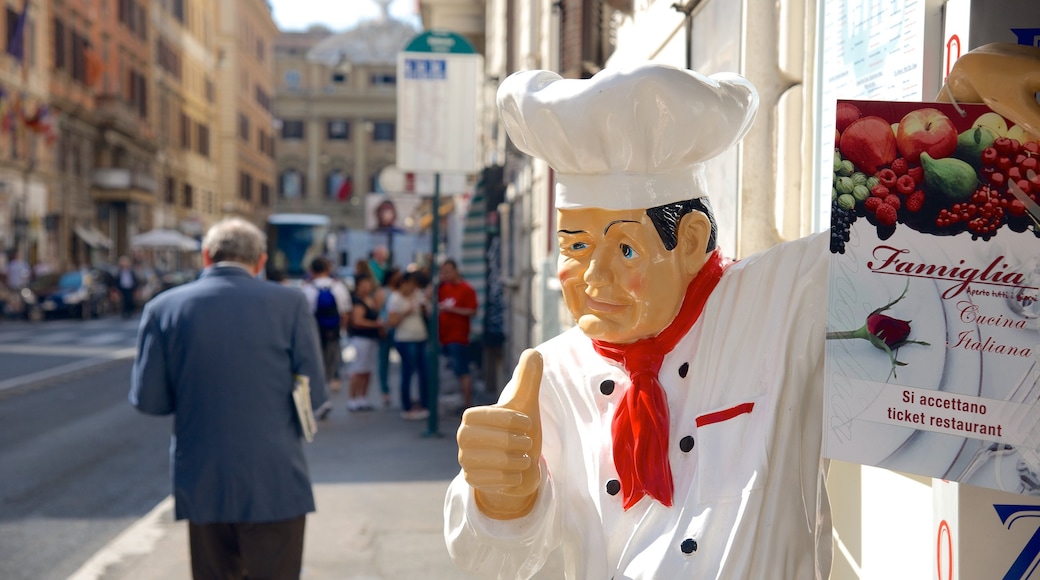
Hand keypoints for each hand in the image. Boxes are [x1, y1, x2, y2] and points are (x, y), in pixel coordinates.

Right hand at [457, 349, 542, 519]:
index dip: (520, 421)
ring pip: (504, 462)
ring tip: (520, 458)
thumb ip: (528, 378)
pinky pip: (503, 480)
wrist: (515, 466)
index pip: (501, 417)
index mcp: (471, 416)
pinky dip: (516, 477)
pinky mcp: (472, 481)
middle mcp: (462, 438)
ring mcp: (465, 461)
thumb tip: (535, 352)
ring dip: (521, 460)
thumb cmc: (519, 431)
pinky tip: (514, 472)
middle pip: (504, 442)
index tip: (525, 424)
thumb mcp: (525, 403)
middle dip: (522, 443)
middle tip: (523, 444)